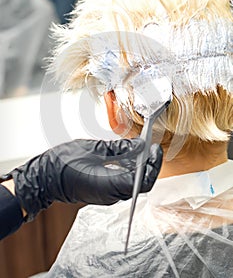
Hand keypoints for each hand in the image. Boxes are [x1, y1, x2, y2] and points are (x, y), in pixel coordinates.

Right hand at [11, 138, 162, 220]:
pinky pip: (122, 183)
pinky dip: (128, 170)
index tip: (155, 148)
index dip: (154, 165)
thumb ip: (119, 148)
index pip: (144, 181)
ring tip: (139, 147)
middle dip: (148, 164)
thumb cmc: (64, 162)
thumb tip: (138, 145)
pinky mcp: (102, 192)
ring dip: (139, 166)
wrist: (44, 178)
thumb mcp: (93, 149)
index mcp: (110, 185)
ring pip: (132, 183)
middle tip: (150, 146)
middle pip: (140, 183)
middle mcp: (111, 195)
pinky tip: (125, 156)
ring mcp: (107, 196)